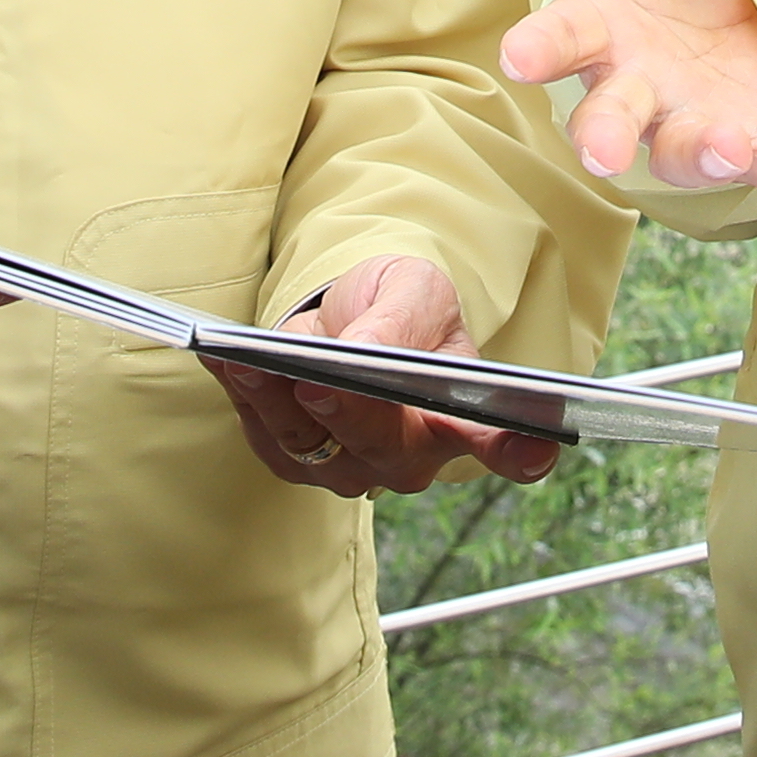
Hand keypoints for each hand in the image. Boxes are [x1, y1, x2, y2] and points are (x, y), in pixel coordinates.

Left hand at [211, 257, 563, 497]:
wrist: (356, 313)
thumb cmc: (401, 303)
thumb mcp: (412, 289)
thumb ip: (396, 319)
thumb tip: (360, 353)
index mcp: (462, 417)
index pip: (502, 445)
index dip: (517, 451)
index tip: (532, 444)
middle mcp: (411, 458)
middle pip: (384, 447)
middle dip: (349, 414)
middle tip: (318, 383)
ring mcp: (350, 467)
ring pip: (314, 445)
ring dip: (276, 402)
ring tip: (248, 362)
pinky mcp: (296, 460)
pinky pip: (266, 436)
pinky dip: (244, 396)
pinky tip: (224, 359)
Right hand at [495, 0, 756, 196]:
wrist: (729, 24)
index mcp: (602, 30)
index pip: (562, 38)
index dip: (541, 47)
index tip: (518, 57)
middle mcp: (639, 89)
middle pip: (612, 114)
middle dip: (606, 133)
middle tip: (602, 153)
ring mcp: (697, 124)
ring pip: (689, 150)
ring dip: (704, 152)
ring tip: (726, 146)